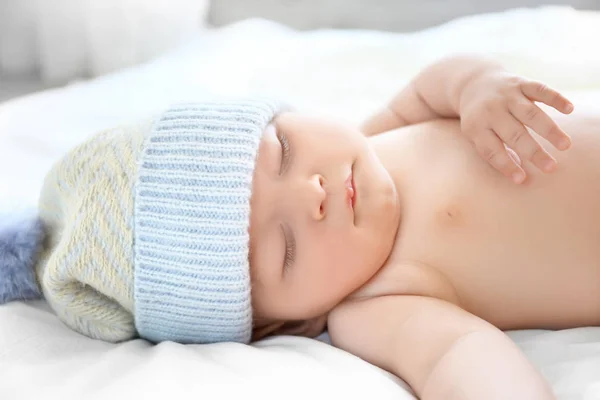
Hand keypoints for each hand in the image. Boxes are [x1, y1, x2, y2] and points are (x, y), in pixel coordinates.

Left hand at [459, 71, 573, 183]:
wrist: (474, 83)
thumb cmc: (478, 118)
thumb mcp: (476, 135)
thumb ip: (495, 151)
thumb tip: (519, 175)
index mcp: (476, 126)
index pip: (491, 150)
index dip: (506, 165)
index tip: (521, 179)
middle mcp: (491, 110)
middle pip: (514, 134)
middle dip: (533, 152)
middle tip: (551, 168)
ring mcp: (506, 95)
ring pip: (530, 114)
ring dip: (549, 130)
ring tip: (564, 145)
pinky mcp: (521, 83)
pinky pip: (540, 90)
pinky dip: (555, 99)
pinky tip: (569, 110)